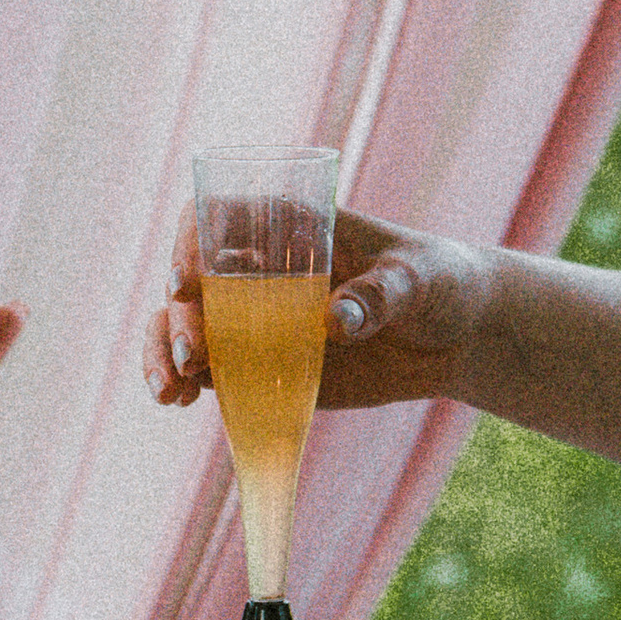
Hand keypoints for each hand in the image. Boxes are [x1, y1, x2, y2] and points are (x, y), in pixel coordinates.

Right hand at [144, 203, 496, 411]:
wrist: (456, 335)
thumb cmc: (440, 281)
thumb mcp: (420, 279)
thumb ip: (382, 294)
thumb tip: (336, 321)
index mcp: (292, 226)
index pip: (219, 217)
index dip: (191, 245)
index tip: (188, 283)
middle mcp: (261, 268)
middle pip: (193, 281)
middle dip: (179, 318)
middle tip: (192, 355)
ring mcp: (256, 318)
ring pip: (184, 325)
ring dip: (164, 352)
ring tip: (169, 391)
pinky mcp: (263, 363)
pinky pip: (208, 369)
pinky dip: (182, 383)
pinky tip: (177, 402)